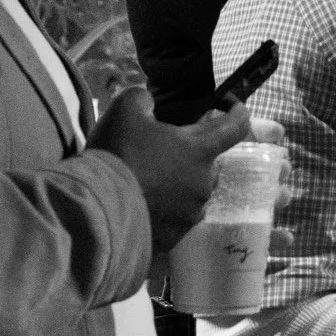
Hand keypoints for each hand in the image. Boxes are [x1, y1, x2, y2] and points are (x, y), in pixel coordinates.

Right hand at [91, 87, 251, 250]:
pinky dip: (164, 209)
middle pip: (209, 162)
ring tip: (146, 181)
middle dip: (190, 154)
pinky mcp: (175, 237)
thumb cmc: (118, 154)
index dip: (237, 110)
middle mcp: (204, 183)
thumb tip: (149, 103)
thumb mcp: (125, 109)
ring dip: (177, 183)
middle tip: (160, 150)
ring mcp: (191, 214)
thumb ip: (143, 98)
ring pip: (193, 192)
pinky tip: (140, 205)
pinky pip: (176, 218)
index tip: (226, 103)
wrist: (97, 210)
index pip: (237, 125)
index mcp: (200, 150)